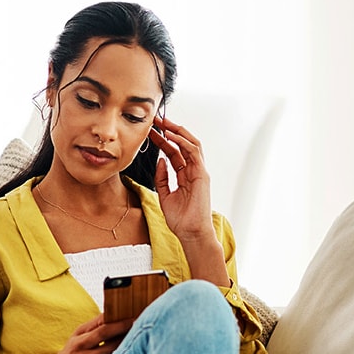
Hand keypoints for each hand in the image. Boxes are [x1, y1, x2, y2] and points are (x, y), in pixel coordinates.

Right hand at [14, 314, 133, 353]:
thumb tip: (113, 313)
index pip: (103, 330)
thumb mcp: (75, 337)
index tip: (136, 317)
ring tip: (142, 343)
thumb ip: (93, 326)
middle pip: (114, 345)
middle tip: (145, 328)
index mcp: (78, 343)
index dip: (122, 323)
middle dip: (130, 336)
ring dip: (130, 351)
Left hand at [149, 115, 214, 239]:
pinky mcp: (202, 174)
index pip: (174, 152)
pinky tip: (171, 135)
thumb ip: (161, 178)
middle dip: (170, 131)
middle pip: (182, 145)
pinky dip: (183, 142)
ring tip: (163, 123)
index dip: (163, 141)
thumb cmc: (180, 219)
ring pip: (190, 144)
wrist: (190, 232)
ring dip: (177, 131)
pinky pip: (193, 152)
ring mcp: (199, 172)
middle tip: (156, 121)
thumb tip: (160, 161)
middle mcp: (193, 171)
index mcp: (185, 176)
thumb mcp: (164, 195)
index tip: (151, 132)